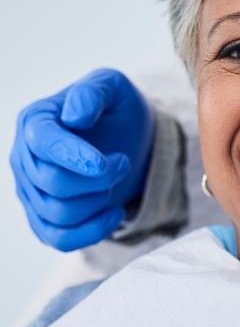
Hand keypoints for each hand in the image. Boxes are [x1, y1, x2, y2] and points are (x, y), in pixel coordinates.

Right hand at [11, 69, 154, 250]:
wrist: (128, 142)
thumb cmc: (117, 111)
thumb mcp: (113, 87)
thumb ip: (92, 92)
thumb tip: (74, 116)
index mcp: (35, 120)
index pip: (42, 142)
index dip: (72, 155)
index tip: (103, 163)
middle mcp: (23, 157)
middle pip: (52, 182)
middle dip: (98, 178)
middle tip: (123, 162)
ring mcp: (30, 191)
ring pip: (58, 213)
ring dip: (99, 201)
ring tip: (117, 181)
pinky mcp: (43, 219)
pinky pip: (59, 239)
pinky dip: (92, 232)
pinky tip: (116, 213)